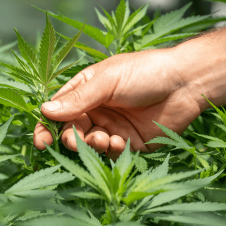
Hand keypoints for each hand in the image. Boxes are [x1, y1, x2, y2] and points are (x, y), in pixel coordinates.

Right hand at [33, 48, 206, 159]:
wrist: (184, 83)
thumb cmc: (146, 72)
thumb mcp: (108, 80)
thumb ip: (79, 98)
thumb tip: (45, 110)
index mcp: (89, 91)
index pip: (60, 110)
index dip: (48, 126)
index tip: (42, 140)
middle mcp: (99, 111)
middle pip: (73, 131)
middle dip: (72, 139)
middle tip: (75, 140)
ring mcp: (115, 128)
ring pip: (92, 145)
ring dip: (92, 145)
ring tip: (104, 138)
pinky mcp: (132, 143)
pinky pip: (113, 153)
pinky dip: (111, 151)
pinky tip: (119, 142)